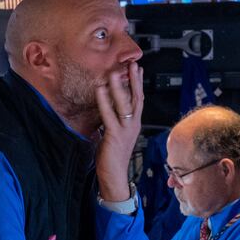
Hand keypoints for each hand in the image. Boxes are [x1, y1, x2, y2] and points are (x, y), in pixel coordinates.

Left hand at [95, 62, 142, 201]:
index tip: (138, 69)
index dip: (138, 84)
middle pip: (136, 97)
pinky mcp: (115, 135)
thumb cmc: (111, 157)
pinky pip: (110, 115)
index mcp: (133, 124)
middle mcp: (133, 124)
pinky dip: (105, 101)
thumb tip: (108, 108)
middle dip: (135, 80)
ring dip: (120, 86)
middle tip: (133, 63)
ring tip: (115, 71)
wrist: (114, 177)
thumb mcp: (114, 134)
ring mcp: (125, 129)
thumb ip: (113, 121)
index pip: (138, 100)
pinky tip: (100, 89)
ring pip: (125, 103)